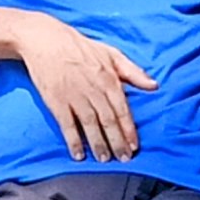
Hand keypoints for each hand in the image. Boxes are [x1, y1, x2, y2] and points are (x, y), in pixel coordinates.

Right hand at [11, 14, 155, 160]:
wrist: (45, 40)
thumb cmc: (80, 47)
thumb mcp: (111, 53)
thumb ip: (133, 71)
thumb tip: (153, 85)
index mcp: (108, 78)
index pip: (123, 110)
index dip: (129, 130)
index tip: (134, 146)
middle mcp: (93, 89)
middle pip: (108, 121)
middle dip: (117, 142)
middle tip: (123, 158)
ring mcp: (74, 96)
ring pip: (90, 125)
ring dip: (98, 144)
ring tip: (104, 159)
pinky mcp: (56, 101)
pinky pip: (67, 125)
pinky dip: (74, 141)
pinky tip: (79, 154)